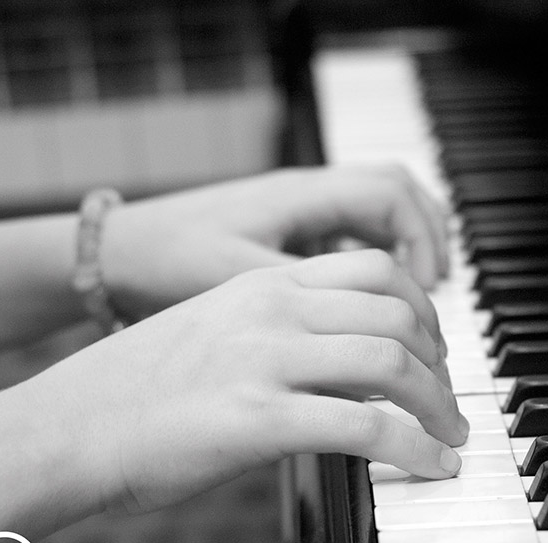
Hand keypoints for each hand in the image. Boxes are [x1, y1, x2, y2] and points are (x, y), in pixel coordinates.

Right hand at [41, 249, 466, 514]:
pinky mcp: (258, 420)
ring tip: (451, 435)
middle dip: (441, 360)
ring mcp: (265, 360)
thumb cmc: (134, 389)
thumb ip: (281, 331)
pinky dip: (416, 448)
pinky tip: (431, 466)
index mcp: (261, 282)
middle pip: (398, 312)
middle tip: (448, 399)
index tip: (435, 348)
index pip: (376, 270)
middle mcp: (271, 309)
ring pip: (393, 362)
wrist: (64, 428)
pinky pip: (369, 427)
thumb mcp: (214, 329)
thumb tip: (344, 365)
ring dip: (439, 404)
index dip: (425, 309)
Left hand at [101, 166, 448, 317]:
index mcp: (300, 195)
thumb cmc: (164, 262)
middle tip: (437, 300)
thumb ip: (308, 305)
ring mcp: (297, 210)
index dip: (423, 241)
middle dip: (430, 243)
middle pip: (398, 193)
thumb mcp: (239, 284)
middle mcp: (305, 194)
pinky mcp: (286, 234)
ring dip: (406, 254)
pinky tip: (372, 312)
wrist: (111, 255)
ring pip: (378, 212)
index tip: (425, 293)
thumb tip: (370, 344)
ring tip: (417, 311)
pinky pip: (350, 237)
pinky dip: (374, 267)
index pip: (392, 195)